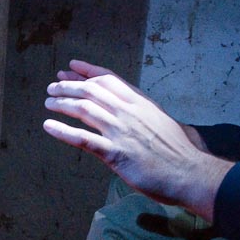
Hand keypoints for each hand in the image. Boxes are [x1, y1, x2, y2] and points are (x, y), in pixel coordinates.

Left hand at [43, 60, 232, 222]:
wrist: (191, 172)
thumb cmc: (179, 151)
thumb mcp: (163, 121)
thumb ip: (144, 113)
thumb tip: (134, 109)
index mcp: (140, 103)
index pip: (108, 80)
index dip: (87, 72)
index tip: (70, 67)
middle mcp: (128, 112)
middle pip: (91, 91)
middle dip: (68, 86)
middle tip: (52, 87)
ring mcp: (121, 132)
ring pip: (84, 109)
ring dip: (62, 103)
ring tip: (48, 102)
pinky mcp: (115, 153)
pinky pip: (83, 139)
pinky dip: (63, 131)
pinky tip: (49, 126)